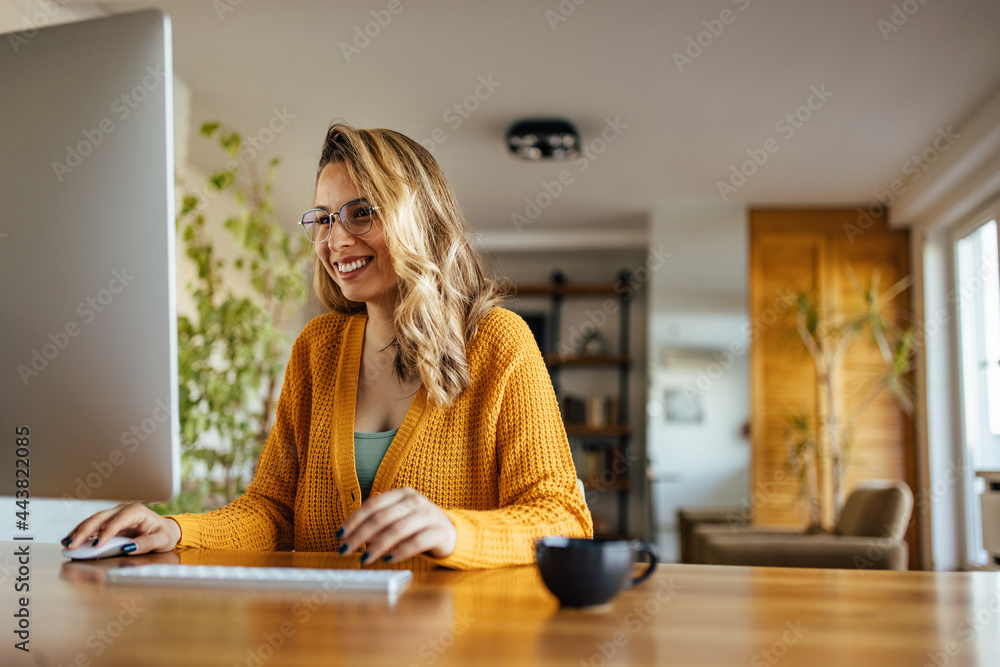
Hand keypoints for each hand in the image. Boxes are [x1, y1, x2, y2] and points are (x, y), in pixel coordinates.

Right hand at [63, 502, 181, 555]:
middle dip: (85, 531)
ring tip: (67, 542)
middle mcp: (123, 510)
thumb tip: (129, 548)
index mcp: (136, 511)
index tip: (96, 545)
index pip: (118, 521)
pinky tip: (71, 539)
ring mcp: (115, 515)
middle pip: (100, 518)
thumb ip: (147, 543)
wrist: (166, 530)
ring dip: (79, 531)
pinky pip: (93, 526)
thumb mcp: (162, 540)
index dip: (106, 532)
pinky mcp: (109, 522)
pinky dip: (81, 532)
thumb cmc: (164, 534)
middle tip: (72, 545)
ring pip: (93, 520)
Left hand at [337, 487, 456, 563]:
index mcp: (402, 494)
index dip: (354, 520)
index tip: (340, 535)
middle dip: (360, 535)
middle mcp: (415, 501)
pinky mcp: (439, 532)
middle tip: (346, 549)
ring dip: (377, 546)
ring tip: (364, 559)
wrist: (451, 532)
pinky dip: (400, 552)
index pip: (373, 504)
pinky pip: (416, 542)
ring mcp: (429, 515)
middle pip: (382, 517)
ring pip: (397, 530)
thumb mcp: (398, 519)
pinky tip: (388, 560)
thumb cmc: (418, 526)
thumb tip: (352, 537)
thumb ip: (378, 524)